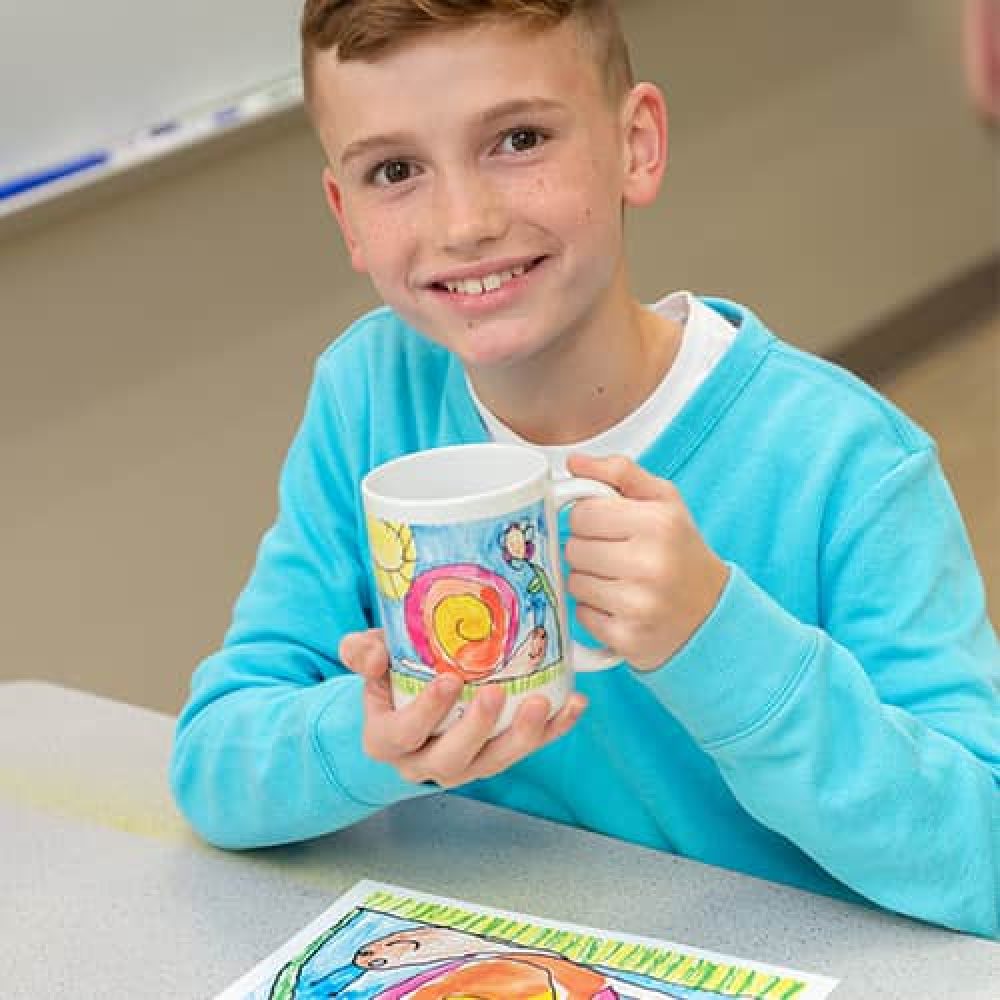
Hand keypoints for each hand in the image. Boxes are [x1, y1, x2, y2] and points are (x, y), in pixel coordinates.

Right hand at [338, 628, 586, 787]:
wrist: (406, 709)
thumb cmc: (388, 678)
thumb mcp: (369, 662)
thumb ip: (362, 653)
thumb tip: (373, 651)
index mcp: (387, 739)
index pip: (404, 732)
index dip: (426, 711)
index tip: (448, 680)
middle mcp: (424, 762)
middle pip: (452, 757)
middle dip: (477, 728)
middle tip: (497, 693)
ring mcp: (464, 765)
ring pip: (494, 761)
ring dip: (523, 735)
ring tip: (543, 703)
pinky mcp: (495, 757)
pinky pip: (527, 749)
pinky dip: (554, 730)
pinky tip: (574, 704)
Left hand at [565, 454, 728, 670]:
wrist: (711, 615)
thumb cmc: (681, 552)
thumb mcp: (664, 501)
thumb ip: (620, 473)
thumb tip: (574, 462)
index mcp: (658, 522)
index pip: (582, 513)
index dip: (589, 518)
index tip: (608, 526)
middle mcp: (651, 564)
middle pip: (574, 548)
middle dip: (588, 550)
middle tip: (616, 555)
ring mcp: (639, 604)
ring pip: (574, 582)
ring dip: (589, 581)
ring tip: (619, 580)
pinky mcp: (627, 637)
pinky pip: (581, 616)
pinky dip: (594, 611)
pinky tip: (620, 605)